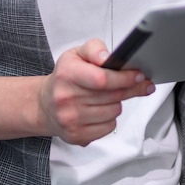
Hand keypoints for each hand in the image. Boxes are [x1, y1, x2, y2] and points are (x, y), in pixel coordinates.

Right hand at [37, 38, 154, 145]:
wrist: (46, 104)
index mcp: (67, 73)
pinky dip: (110, 118)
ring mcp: (71, 119)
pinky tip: (101, 110)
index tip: (139, 75)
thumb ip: (94, 49)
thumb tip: (107, 57)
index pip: (102, 79)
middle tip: (139, 83)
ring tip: (108, 96)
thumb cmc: (65, 76)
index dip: (124, 78)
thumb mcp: (76, 53)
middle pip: (112, 95)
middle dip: (130, 88)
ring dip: (118, 103)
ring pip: (114, 111)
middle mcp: (66, 98)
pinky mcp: (77, 136)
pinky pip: (109, 127)